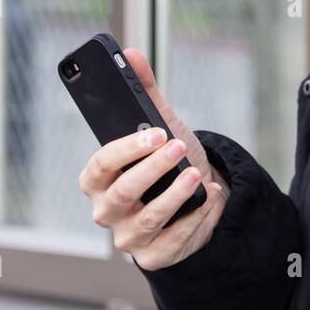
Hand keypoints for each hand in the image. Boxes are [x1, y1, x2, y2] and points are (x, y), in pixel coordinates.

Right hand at [77, 47, 230, 270]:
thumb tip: (130, 52)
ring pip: (148, 218)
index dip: (128, 149)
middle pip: (123, 193)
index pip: (101, 164)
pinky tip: (212, 196)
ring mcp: (128, 237)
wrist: (195, 196)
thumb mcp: (158, 125)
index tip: (157, 134)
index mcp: (98, 178)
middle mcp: (106, 210)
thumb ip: (142, 91)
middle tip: (179, 147)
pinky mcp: (153, 256)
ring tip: (197, 175)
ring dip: (176, 196)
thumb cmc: (167, 160)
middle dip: (153, 169)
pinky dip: (197, 217)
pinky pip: (174, 240)